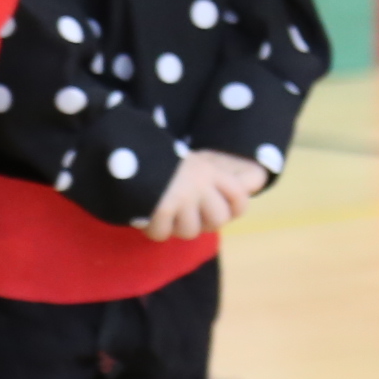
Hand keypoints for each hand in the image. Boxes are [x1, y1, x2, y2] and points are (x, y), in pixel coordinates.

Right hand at [143, 149, 269, 241]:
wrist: (123, 144)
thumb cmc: (161, 159)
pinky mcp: (160, 207)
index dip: (234, 207)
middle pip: (218, 220)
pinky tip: (147, 216)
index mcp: (209, 170)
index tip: (220, 206)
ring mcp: (181, 196)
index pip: (239, 198)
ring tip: (164, 210)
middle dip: (203, 222)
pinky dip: (153, 229)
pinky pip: (162, 234)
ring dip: (175, 226)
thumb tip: (255, 182)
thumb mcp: (194, 161)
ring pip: (190, 231)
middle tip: (186, 213)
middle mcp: (200, 183)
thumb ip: (219, 177)